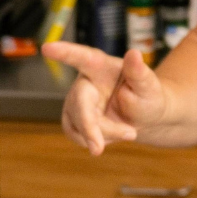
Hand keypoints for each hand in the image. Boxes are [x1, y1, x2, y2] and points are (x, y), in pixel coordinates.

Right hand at [43, 42, 165, 155]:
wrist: (145, 118)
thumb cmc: (148, 97)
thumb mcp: (149, 86)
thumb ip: (140, 73)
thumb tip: (134, 53)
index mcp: (102, 66)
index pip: (82, 57)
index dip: (65, 52)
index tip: (47, 48)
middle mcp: (85, 81)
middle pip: (78, 103)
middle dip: (90, 126)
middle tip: (99, 149)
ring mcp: (76, 100)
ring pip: (77, 123)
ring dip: (101, 135)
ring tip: (128, 132)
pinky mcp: (72, 117)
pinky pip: (75, 134)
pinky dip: (94, 140)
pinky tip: (111, 135)